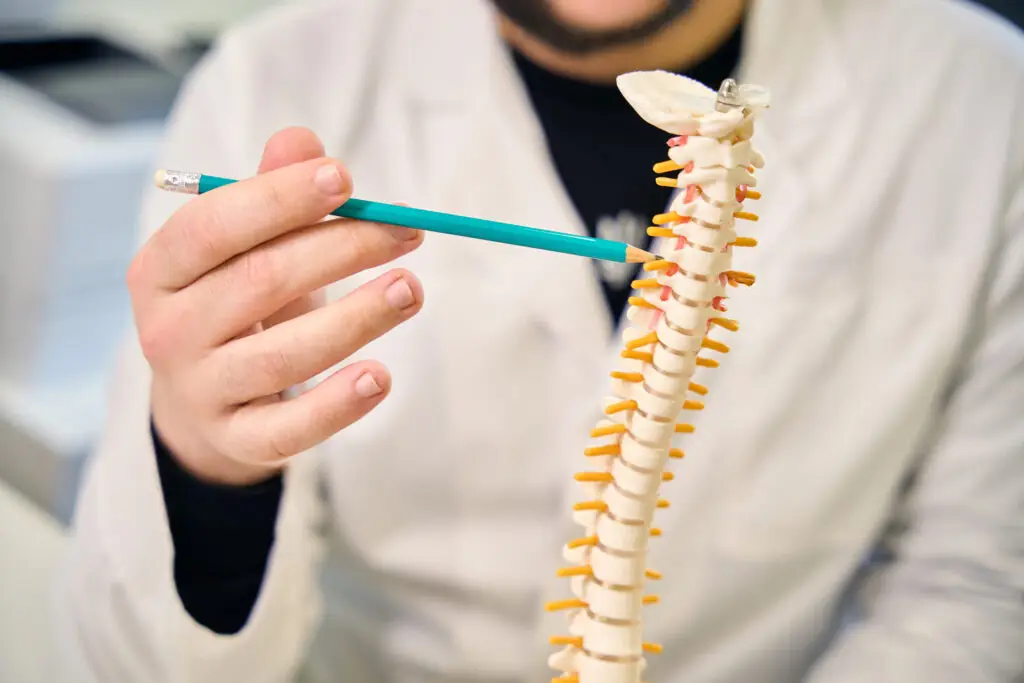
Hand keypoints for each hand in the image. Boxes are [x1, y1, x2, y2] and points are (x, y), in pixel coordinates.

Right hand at [128, 128, 424, 484]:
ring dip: (357, 319)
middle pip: (260, 282)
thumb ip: (269, 194)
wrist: (204, 408)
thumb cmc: (238, 309)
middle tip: (406, 232)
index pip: (214, 226)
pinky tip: (380, 377)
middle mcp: (168, 331)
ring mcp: (200, 391)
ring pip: (285, 354)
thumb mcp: (244, 251)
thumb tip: (303, 141)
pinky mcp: (237, 441)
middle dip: (341, 249)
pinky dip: (338, 404)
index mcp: (160, 270)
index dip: (279, 198)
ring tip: (409, 289)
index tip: (345, 178)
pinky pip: (290, 428)